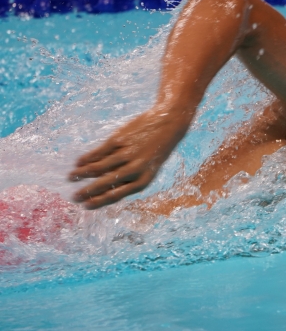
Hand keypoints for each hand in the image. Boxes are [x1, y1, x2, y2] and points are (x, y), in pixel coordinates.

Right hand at [69, 107, 191, 208]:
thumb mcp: (149, 169)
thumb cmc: (155, 151)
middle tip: (74, 197)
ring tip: (71, 177)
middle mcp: (134, 169)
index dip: (99, 201)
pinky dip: (87, 158)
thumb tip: (104, 189)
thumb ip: (130, 179)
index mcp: (143, 180)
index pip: (117, 195)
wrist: (169, 124)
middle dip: (87, 191)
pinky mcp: (119, 140)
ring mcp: (126, 154)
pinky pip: (98, 152)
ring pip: (98, 167)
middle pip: (104, 183)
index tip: (86, 206)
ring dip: (82, 173)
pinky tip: (78, 162)